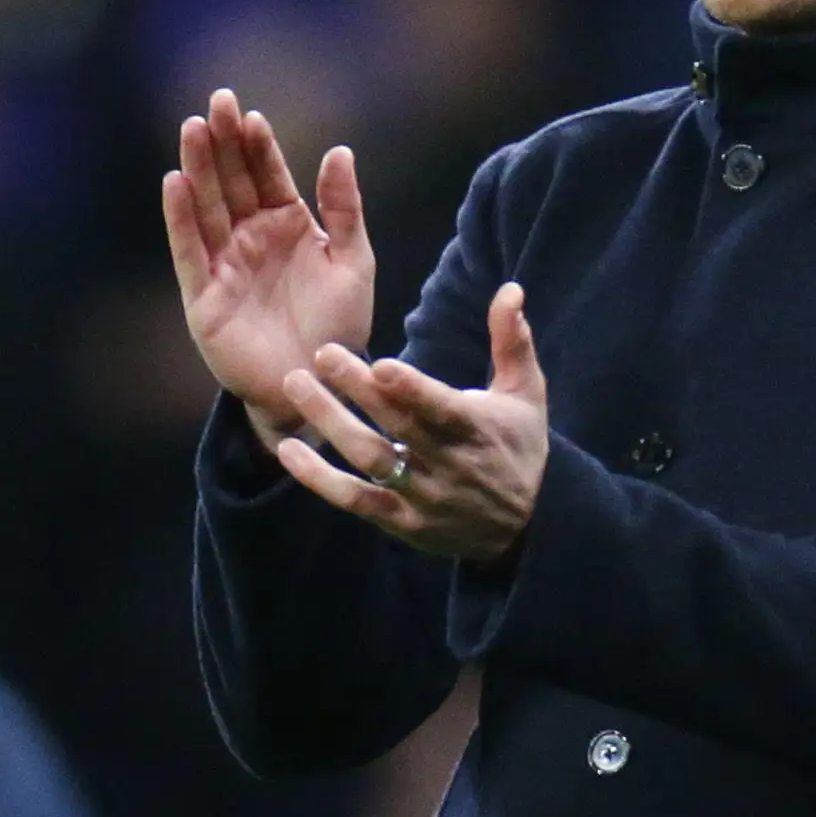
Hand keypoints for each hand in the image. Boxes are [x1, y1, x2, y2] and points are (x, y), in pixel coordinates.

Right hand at [163, 89, 376, 444]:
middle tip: (217, 102)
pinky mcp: (205, 297)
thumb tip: (339, 151)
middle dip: (224, 142)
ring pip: (207, 207)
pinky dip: (181, 219)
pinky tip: (174, 183)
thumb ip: (344, 209)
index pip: (267, 174)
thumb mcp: (353, 262)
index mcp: (287, 225)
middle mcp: (251, 238)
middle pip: (232, 181)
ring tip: (193, 129)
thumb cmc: (339, 327)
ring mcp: (225, 265)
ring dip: (198, 168)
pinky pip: (189, 251)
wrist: (320, 385)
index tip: (252, 115)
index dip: (258, 145)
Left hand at [273, 282, 550, 563]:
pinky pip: (355, 501)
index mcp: (478, 430)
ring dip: (330, 423)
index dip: (412, 390)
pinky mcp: (401, 522)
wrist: (528, 528)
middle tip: (321, 353)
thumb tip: (510, 288)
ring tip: (296, 385)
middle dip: (358, 390)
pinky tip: (287, 450)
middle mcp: (449, 466)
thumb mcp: (527, 394)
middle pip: (398, 427)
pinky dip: (319, 480)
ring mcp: (423, 497)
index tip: (381, 364)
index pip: (443, 410)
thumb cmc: (519, 447)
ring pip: (370, 460)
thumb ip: (512, 341)